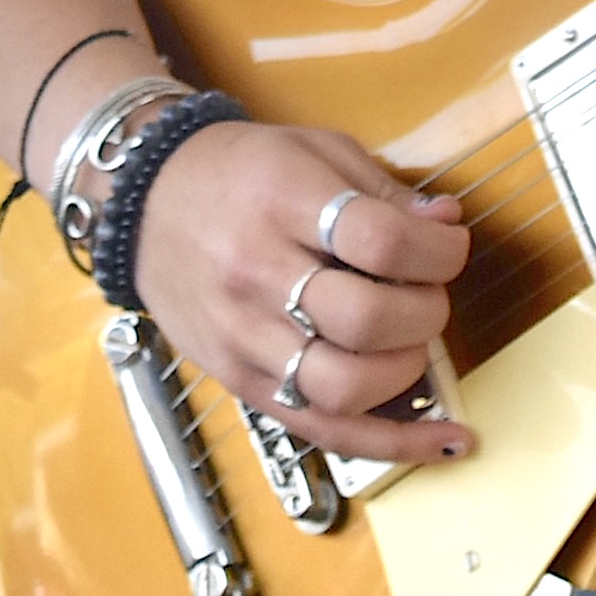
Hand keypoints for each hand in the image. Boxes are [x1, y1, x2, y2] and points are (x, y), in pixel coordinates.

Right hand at [132, 119, 475, 465]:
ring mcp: (246, 339)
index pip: (382, 242)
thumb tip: (448, 224)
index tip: (449, 245)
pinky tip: (444, 441)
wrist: (146, 201)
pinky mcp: (242, 383)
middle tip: (426, 291)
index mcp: (283, 206)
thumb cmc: (239, 171)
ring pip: (346, 387)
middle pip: (367, 321)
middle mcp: (258, 277)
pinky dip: (392, 444)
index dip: (439, 250)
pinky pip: (325, 431)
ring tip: (411, 341)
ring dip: (406, 370)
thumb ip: (385, 191)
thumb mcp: (316, 151)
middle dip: (426, 310)